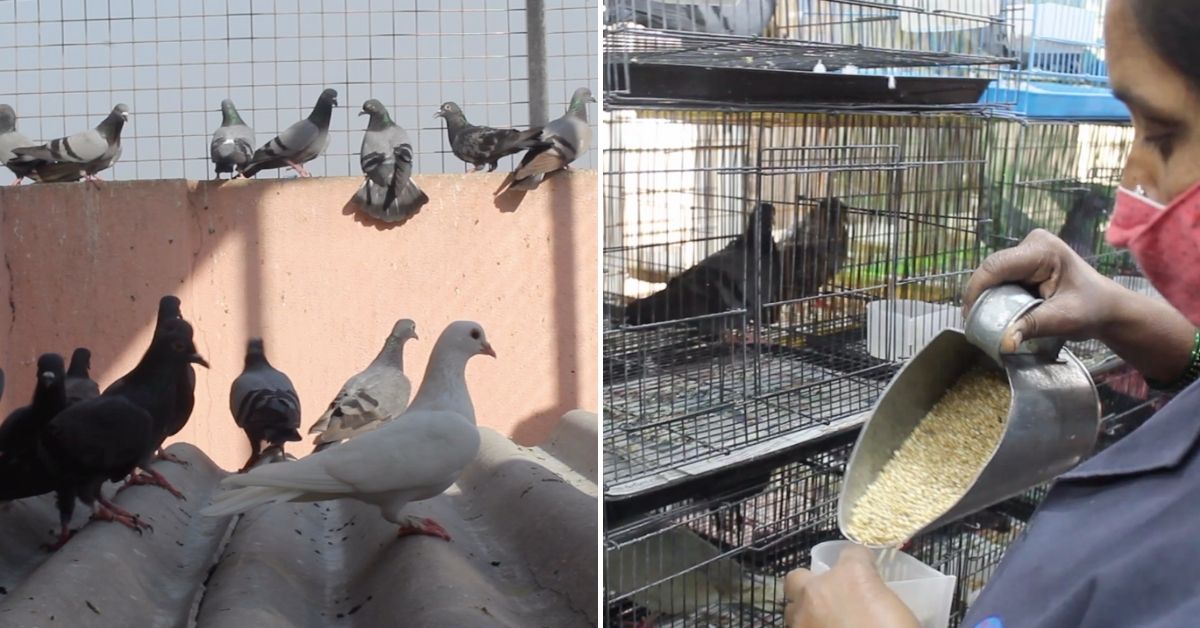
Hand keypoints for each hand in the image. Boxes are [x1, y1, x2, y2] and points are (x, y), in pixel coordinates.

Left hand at [784, 545, 918, 627]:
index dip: (859, 562)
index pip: (852, 553)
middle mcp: (819, 590)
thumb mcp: (898, 613)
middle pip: (799, 577)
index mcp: (852, 576)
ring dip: (805, 614)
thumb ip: (875, 598)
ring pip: (791, 608)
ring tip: (824, 627)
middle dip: (810, 586)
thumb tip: (870, 603)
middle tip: (829, 601)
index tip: (865, 572)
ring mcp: (802, 618)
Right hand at [963, 229, 1192, 381]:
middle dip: (980, 296)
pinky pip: (1000, 280)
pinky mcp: (1023, 265)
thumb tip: (1003, 343)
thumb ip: (1031, 327)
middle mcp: (1030, 245)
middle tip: (973, 323)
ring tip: (980, 321)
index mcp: (1042, 250)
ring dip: (986, 298)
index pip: (996, 266)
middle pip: (991, 270)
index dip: (976, 290)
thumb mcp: (1063, 319)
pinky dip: (995, 297)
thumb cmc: (1092, 309)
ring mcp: (1026, 253)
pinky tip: (994, 313)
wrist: (1108, 309)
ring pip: (992, 275)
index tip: (968, 316)